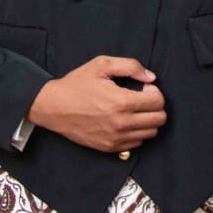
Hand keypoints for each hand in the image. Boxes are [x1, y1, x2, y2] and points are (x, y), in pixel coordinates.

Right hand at [27, 56, 165, 152]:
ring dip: (148, 120)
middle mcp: (121, 123)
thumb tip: (151, 77)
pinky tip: (125, 121)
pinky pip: (137, 143)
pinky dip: (136, 132)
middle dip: (155, 106)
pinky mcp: (109, 148)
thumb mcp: (102, 64)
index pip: (158, 102)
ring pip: (151, 133)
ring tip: (134, 110)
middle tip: (142, 99)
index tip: (143, 88)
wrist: (53, 107)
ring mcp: (115, 138)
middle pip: (159, 120)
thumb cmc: (77, 83)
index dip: (155, 92)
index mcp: (121, 101)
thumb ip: (131, 66)